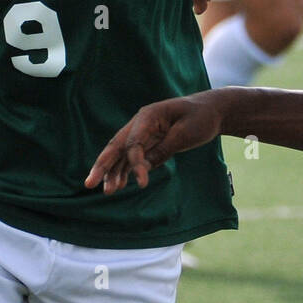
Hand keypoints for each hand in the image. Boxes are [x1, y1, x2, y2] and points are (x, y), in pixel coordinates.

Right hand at [85, 95, 224, 194]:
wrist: (213, 111)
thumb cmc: (201, 118)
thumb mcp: (185, 134)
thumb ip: (163, 149)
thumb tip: (142, 167)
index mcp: (148, 116)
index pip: (133, 143)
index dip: (134, 164)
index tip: (142, 184)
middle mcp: (141, 124)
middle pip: (116, 146)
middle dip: (103, 166)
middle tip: (90, 184)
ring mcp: (144, 133)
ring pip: (121, 154)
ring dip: (113, 172)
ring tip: (107, 191)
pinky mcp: (150, 142)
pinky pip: (132, 158)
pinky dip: (125, 171)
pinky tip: (118, 185)